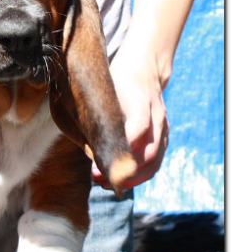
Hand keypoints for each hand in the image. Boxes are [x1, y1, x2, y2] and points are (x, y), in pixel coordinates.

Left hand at [92, 42, 169, 189]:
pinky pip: (156, 162)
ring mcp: (163, 127)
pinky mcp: (163, 136)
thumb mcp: (106, 87)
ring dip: (131, 178)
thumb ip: (101, 113)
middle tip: (97, 176)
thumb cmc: (119, 78)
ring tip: (107, 183)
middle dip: (122, 170)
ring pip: (154, 162)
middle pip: (147, 152)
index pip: (138, 129)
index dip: (122, 149)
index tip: (100, 164)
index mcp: (141, 101)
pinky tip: (121, 180)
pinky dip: (140, 175)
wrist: (144, 68)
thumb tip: (88, 144)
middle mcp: (157, 116)